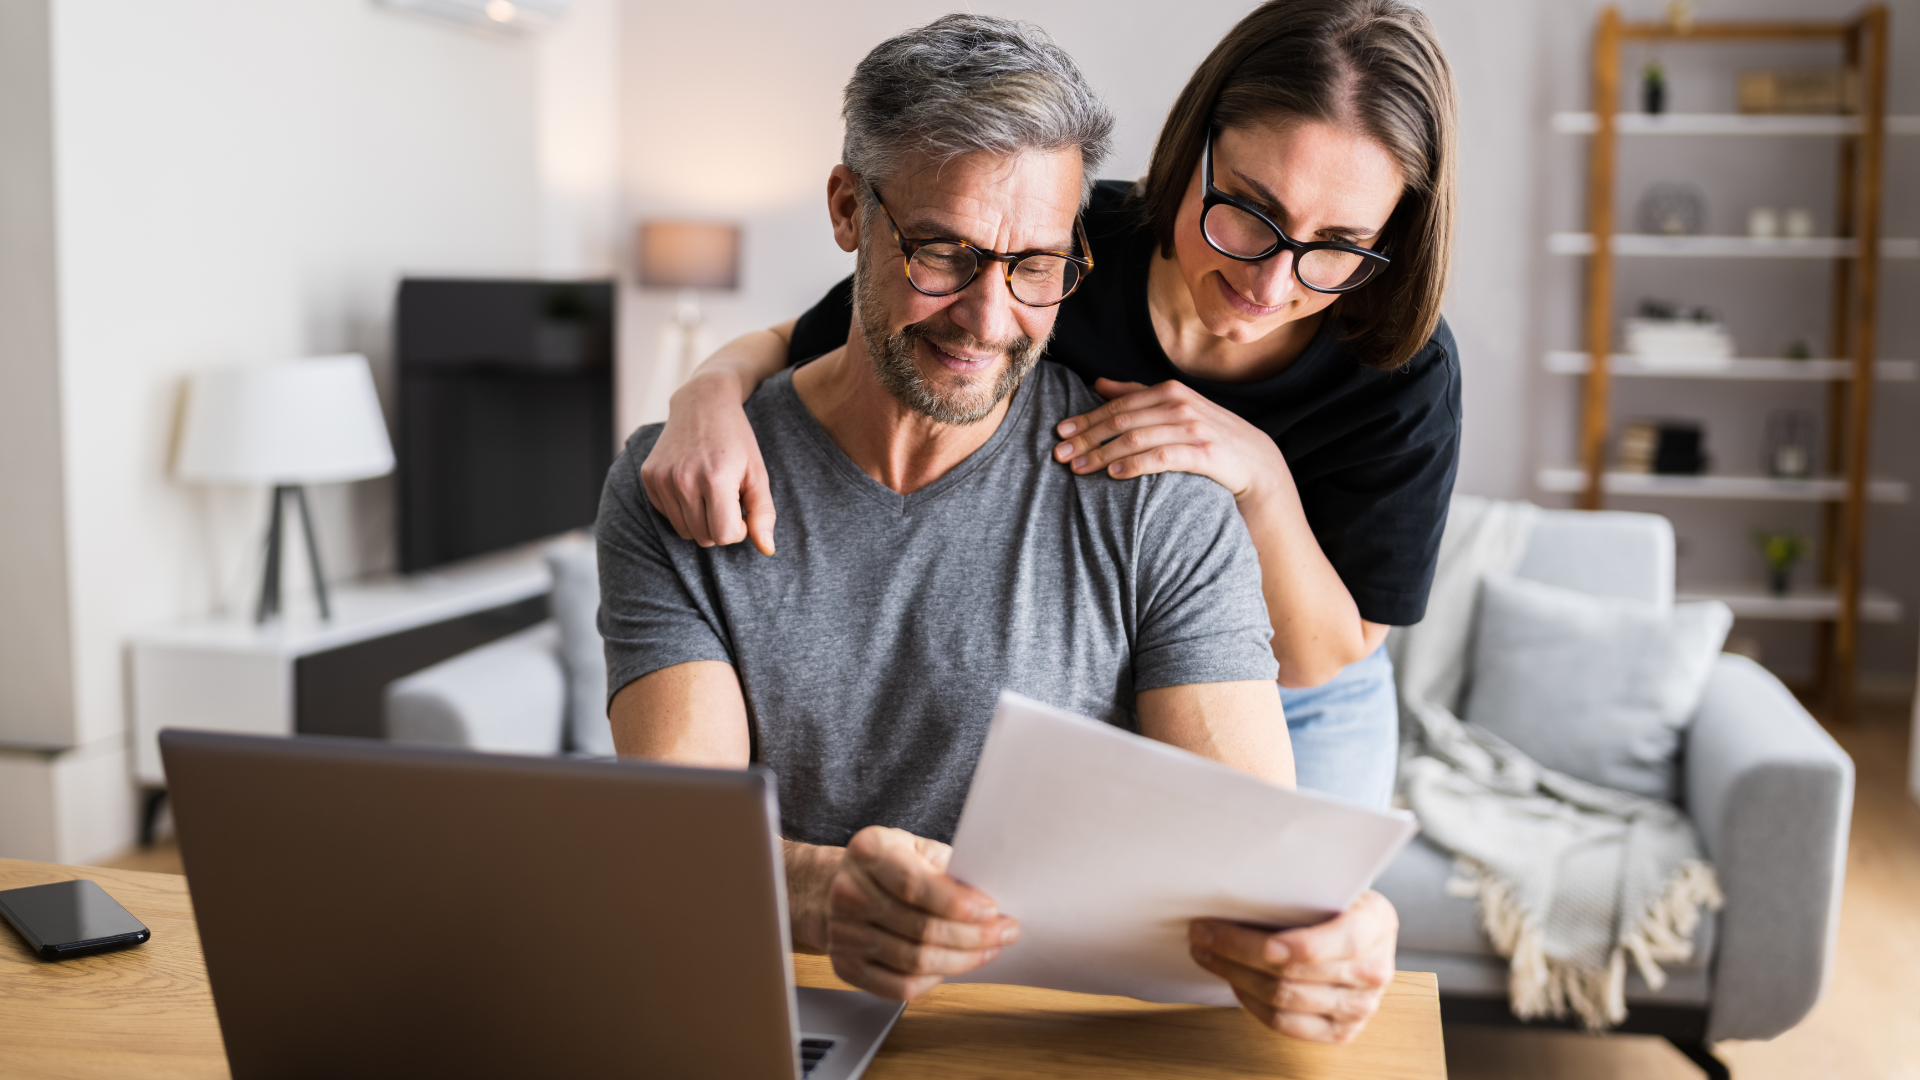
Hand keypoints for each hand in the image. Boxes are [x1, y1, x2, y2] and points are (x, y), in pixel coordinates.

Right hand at [640, 374, 776, 554]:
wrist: (703, 402)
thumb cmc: (737, 440)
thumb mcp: (758, 474)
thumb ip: (764, 514)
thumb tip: (767, 550)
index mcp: (715, 479)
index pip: (725, 535)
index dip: (739, 529)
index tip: (744, 509)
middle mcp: (683, 480)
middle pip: (704, 537)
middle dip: (721, 526)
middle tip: (729, 500)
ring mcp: (662, 478)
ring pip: (685, 531)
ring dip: (702, 520)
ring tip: (712, 493)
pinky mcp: (649, 477)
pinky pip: (668, 515)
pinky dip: (683, 508)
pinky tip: (693, 484)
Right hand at [823, 827, 1019, 1000]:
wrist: (835, 884)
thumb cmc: (888, 864)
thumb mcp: (916, 846)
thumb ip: (947, 866)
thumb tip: (986, 898)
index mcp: (869, 851)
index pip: (913, 885)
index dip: (956, 903)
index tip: (992, 910)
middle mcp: (849, 892)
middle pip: (919, 928)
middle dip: (972, 936)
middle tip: (1004, 932)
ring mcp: (843, 933)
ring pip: (913, 961)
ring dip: (961, 960)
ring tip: (988, 949)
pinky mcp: (845, 966)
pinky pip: (898, 987)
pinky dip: (934, 981)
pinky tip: (954, 966)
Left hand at [1052, 378, 1286, 503]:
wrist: (1255, 463)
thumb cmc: (1208, 435)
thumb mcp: (1175, 409)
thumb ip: (1137, 394)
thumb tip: (1097, 383)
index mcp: (1169, 391)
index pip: (1117, 404)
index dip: (1086, 419)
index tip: (1060, 433)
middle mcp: (1179, 404)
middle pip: (1121, 421)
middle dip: (1086, 438)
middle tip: (1060, 455)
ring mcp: (1192, 428)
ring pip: (1135, 439)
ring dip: (1102, 454)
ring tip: (1078, 469)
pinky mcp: (1202, 453)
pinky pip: (1159, 457)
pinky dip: (1132, 465)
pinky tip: (1112, 474)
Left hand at [1188, 890, 1397, 1042]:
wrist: (1362, 933)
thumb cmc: (1336, 902)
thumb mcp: (1330, 882)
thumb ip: (1298, 887)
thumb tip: (1236, 888)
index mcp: (1376, 923)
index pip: (1333, 942)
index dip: (1284, 945)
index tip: (1236, 934)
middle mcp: (1374, 970)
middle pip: (1292, 974)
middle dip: (1236, 952)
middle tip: (1202, 932)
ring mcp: (1360, 1006)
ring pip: (1282, 1000)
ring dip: (1234, 975)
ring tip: (1207, 952)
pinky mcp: (1341, 1031)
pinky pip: (1285, 1024)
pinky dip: (1251, 1002)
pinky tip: (1234, 980)